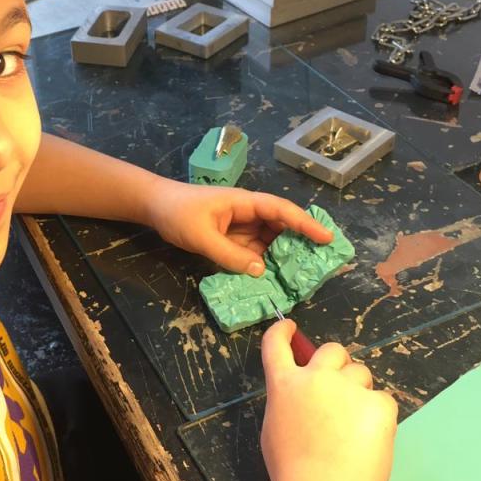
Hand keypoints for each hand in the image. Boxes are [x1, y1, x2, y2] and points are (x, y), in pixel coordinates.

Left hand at [145, 180, 332, 275]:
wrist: (154, 207)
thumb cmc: (177, 213)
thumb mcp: (202, 236)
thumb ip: (230, 255)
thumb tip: (260, 270)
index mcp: (244, 203)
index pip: (281, 211)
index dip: (305, 224)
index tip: (326, 238)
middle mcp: (247, 213)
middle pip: (281, 226)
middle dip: (301, 242)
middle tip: (321, 263)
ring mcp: (240, 226)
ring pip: (269, 240)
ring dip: (283, 256)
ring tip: (301, 276)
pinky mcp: (231, 238)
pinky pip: (253, 250)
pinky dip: (264, 262)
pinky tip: (272, 278)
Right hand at [260, 320, 397, 480]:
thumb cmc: (292, 471)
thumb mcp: (275, 429)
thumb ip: (289, 402)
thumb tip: (304, 396)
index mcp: (284, 384)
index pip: (277, 344)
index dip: (283, 332)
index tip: (290, 328)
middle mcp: (316, 377)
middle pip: (331, 350)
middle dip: (336, 364)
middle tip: (338, 388)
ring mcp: (349, 388)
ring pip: (360, 373)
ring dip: (357, 389)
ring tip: (354, 425)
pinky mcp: (380, 403)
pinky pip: (381, 400)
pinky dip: (377, 415)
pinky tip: (369, 439)